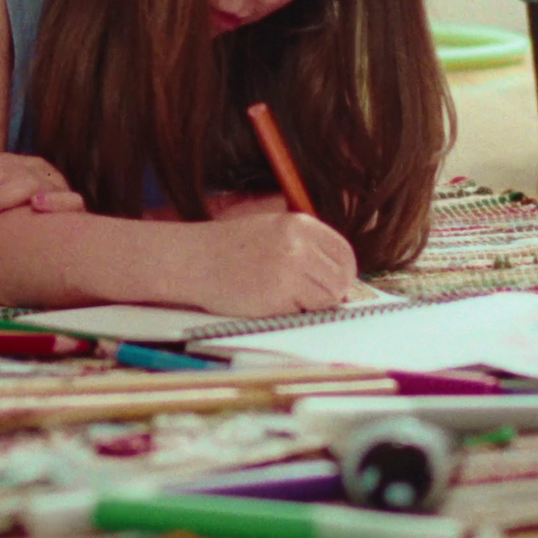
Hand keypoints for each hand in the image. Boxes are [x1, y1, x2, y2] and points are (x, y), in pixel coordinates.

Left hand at [0, 152, 85, 221]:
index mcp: (19, 165)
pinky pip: (72, 202)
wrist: (64, 244)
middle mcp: (38, 171)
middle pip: (4, 173)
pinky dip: (55, 201)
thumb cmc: (17, 226)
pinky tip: (37, 205)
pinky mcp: (75, 209)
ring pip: (29, 183)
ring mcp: (57, 188)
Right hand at [177, 213, 356, 318]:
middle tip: (311, 297)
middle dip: (331, 293)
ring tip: (286, 298)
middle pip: (340, 280)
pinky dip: (292, 313)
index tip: (335, 283)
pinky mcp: (276, 297)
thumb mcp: (272, 228)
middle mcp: (297, 244)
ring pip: (326, 300)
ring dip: (312, 305)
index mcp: (299, 224)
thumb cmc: (230, 248)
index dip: (344, 273)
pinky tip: (270, 302)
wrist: (193, 260)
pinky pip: (302, 313)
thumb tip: (340, 274)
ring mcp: (288, 270)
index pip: (344, 253)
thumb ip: (305, 245)